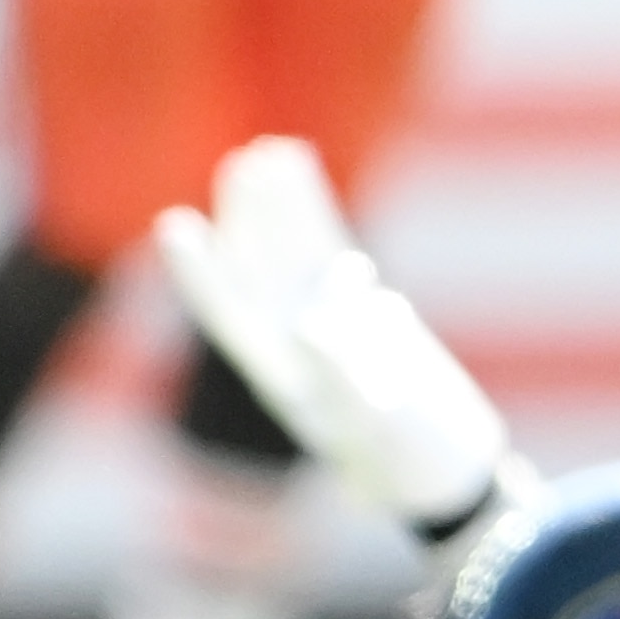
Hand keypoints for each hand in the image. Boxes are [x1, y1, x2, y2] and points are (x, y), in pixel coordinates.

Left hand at [149, 138, 516, 540]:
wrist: (445, 467)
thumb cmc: (405, 457)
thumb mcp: (373, 421)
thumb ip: (340, 373)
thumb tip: (312, 321)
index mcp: (276, 373)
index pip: (226, 313)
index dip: (199, 272)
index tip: (174, 226)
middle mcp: (289, 343)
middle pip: (257, 268)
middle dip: (246, 217)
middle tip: (239, 163)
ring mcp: (323, 320)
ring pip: (290, 250)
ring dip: (277, 204)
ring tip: (268, 151)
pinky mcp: (357, 307)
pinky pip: (326, 249)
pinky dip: (313, 211)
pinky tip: (301, 170)